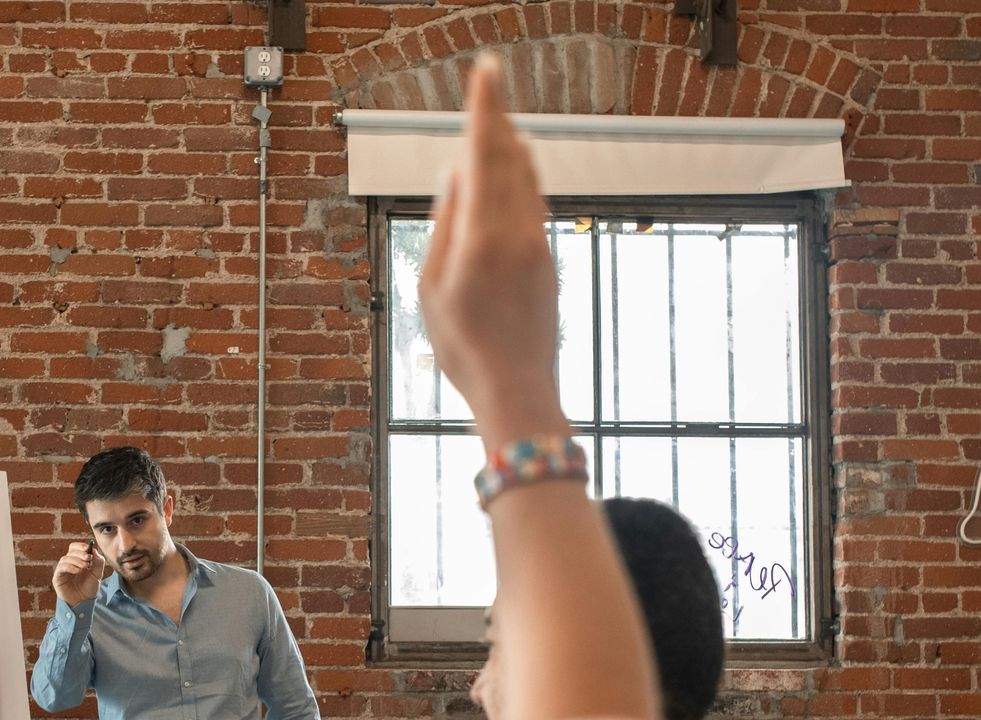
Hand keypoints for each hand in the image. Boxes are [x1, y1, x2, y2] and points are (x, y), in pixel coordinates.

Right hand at [52, 540, 103, 605]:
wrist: (84, 602)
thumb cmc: (90, 588)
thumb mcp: (98, 574)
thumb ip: (98, 561)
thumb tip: (94, 549)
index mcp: (78, 560)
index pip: (75, 548)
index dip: (81, 546)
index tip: (89, 548)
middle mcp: (69, 564)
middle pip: (71, 551)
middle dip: (80, 553)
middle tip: (88, 558)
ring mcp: (63, 570)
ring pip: (65, 558)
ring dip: (76, 560)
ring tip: (84, 567)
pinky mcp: (58, 578)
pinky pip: (61, 568)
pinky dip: (70, 567)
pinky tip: (77, 571)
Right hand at [418, 53, 566, 444]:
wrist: (518, 388)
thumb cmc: (465, 346)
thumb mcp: (432, 287)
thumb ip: (444, 224)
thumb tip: (455, 175)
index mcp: (484, 235)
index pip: (485, 153)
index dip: (485, 107)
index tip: (487, 70)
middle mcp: (518, 230)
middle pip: (511, 156)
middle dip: (499, 116)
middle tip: (491, 82)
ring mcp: (538, 243)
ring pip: (527, 177)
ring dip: (512, 144)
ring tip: (500, 120)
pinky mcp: (548, 256)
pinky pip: (533, 201)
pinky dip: (520, 177)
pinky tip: (513, 172)